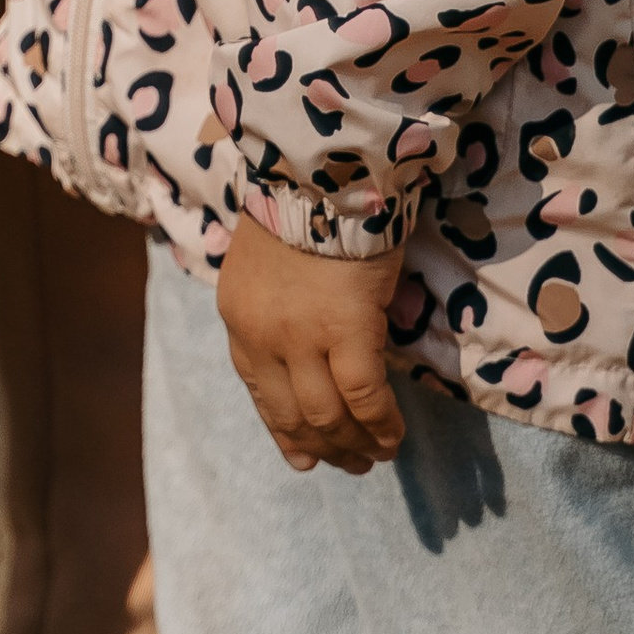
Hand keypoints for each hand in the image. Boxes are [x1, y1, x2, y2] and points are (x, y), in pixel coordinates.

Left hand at [218, 215, 406, 473]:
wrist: (319, 168)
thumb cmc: (301, 203)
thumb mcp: (267, 264)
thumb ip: (277, 310)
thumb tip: (307, 352)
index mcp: (238, 319)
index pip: (260, 391)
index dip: (284, 431)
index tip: (303, 457)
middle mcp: (261, 338)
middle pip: (292, 413)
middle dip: (322, 448)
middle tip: (350, 465)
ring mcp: (301, 339)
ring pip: (327, 415)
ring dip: (353, 445)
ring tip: (375, 457)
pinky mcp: (347, 332)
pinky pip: (365, 397)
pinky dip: (380, 424)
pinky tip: (394, 438)